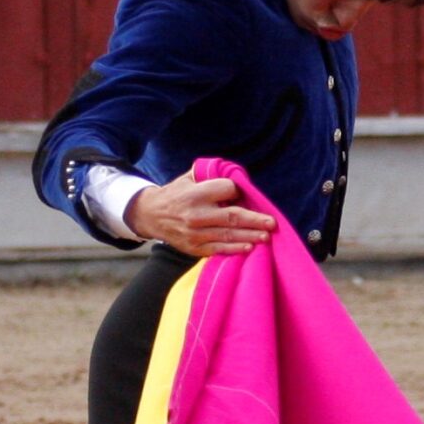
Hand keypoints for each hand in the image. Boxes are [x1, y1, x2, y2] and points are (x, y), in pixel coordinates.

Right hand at [126, 175, 274, 255]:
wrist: (150, 215)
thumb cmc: (176, 194)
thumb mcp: (189, 178)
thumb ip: (210, 175)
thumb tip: (236, 175)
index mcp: (195, 194)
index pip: (226, 190)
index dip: (237, 191)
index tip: (243, 194)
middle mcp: (196, 215)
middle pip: (232, 216)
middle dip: (255, 220)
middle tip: (272, 223)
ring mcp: (195, 233)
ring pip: (228, 235)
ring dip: (250, 236)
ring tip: (266, 236)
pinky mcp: (194, 248)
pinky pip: (218, 249)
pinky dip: (235, 249)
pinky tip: (249, 247)